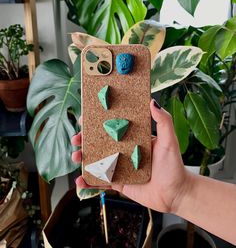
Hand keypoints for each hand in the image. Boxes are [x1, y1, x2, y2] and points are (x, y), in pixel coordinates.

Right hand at [71, 99, 189, 212]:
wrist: (176, 193)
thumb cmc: (174, 165)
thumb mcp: (169, 140)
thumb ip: (163, 121)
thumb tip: (152, 101)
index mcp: (132, 139)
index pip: (111, 127)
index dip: (96, 122)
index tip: (85, 118)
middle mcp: (123, 151)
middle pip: (99, 143)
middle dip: (84, 140)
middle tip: (77, 138)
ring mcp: (119, 167)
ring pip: (96, 161)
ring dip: (83, 158)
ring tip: (76, 157)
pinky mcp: (118, 183)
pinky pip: (101, 181)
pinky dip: (89, 181)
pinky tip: (80, 179)